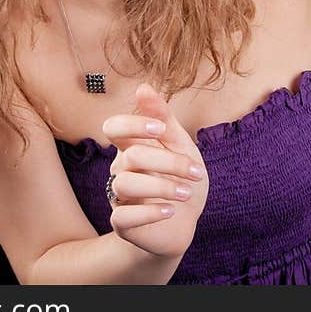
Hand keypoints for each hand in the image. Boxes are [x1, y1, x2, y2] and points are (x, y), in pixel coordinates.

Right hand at [103, 82, 209, 259]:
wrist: (186, 222)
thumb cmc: (181, 178)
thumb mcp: (180, 145)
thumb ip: (163, 117)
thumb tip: (142, 86)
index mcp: (132, 146)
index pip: (113, 127)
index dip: (132, 124)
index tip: (160, 129)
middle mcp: (121, 169)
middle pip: (131, 156)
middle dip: (168, 162)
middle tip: (197, 173)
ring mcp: (118, 196)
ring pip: (124, 184)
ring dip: (162, 186)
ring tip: (186, 193)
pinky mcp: (122, 225)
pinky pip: (122, 216)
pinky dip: (149, 212)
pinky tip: (171, 211)